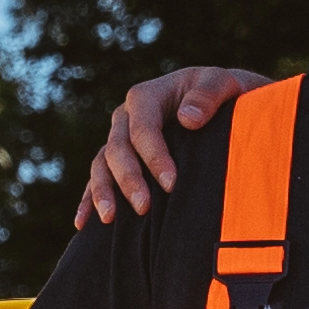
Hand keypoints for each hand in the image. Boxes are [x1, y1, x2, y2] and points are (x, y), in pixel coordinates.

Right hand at [77, 65, 274, 225]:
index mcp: (147, 96)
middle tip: (144, 207)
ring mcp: (118, 139)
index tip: (171, 184)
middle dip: (128, 179)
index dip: (153, 155)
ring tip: (110, 219)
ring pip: (101, 165)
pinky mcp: (117, 161)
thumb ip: (209, 94)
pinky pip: (97, 179)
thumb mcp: (224, 84)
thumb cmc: (224, 95)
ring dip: (103, 192)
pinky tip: (84, 224)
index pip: (142, 127)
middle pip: (117, 148)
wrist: (221, 107)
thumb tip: (188, 119)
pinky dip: (88, 200)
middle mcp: (125, 117)